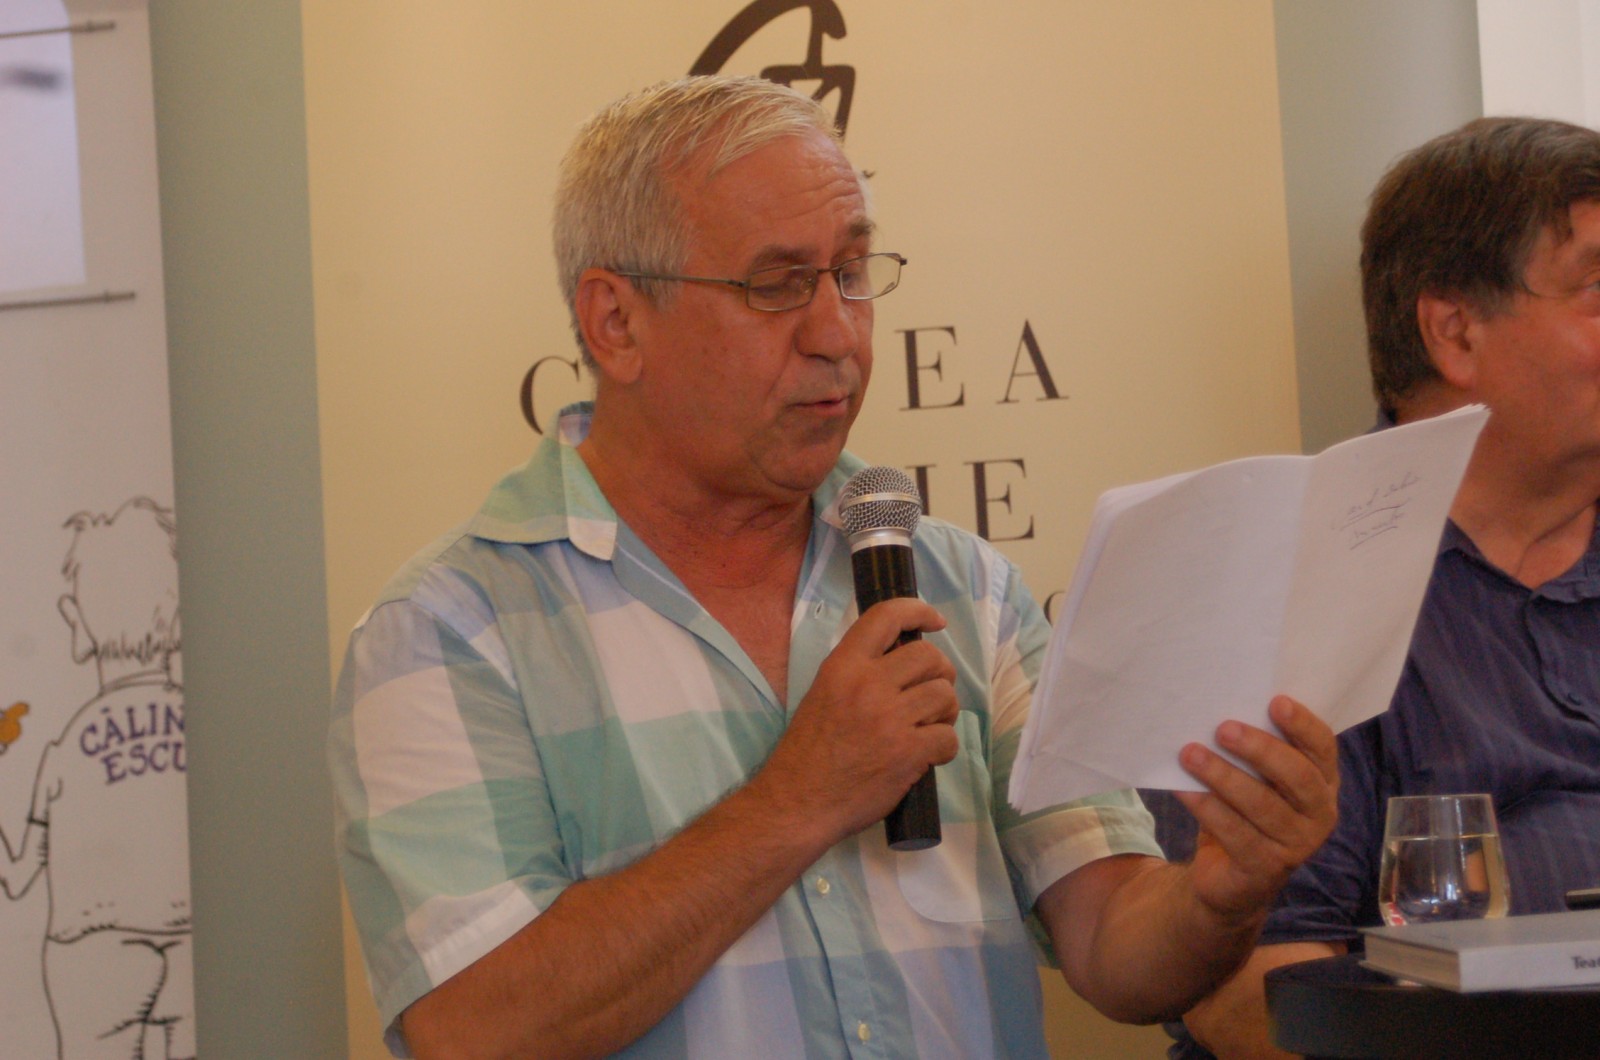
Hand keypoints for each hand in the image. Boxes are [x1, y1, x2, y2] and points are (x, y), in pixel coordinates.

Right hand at [757, 597, 958, 842]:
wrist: (799, 802)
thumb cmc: (807, 751)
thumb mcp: (821, 694)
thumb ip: (857, 672)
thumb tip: (901, 660)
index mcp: (842, 666)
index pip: (886, 617)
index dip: (918, 611)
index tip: (935, 621)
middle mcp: (867, 685)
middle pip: (929, 656)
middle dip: (940, 672)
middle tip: (931, 691)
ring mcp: (889, 719)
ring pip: (944, 695)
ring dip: (945, 711)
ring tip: (929, 724)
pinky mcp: (907, 753)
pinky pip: (948, 737)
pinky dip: (943, 746)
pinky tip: (927, 754)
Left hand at [1174, 695, 1337, 920]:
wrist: (1230, 877)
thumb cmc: (1244, 811)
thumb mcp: (1256, 780)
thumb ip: (1254, 751)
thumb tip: (1220, 709)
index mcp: (1323, 783)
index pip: (1323, 748)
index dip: (1303, 725)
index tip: (1276, 701)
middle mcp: (1319, 814)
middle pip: (1298, 777)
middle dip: (1260, 749)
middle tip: (1222, 728)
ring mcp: (1297, 846)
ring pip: (1262, 805)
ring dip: (1223, 775)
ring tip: (1190, 754)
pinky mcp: (1266, 869)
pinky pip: (1235, 833)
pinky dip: (1207, 807)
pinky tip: (1183, 789)